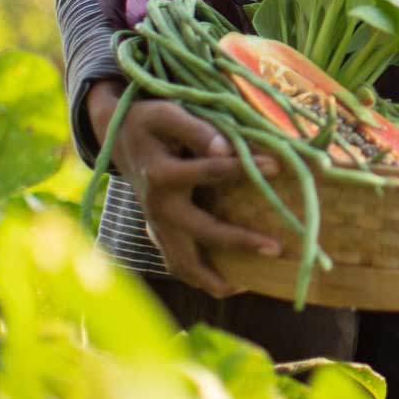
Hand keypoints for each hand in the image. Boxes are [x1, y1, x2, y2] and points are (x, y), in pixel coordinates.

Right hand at [85, 77, 282, 296]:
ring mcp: (157, 226)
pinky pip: (178, 266)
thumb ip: (197, 130)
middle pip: (202, 231)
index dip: (244, 168)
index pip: (210, 172)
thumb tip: (226, 149)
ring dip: (216, 278)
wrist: (120, 137)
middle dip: (240, 240)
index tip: (278, 165)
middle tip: (276, 247)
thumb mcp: (168, 114)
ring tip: (250, 284)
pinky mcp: (159, 234)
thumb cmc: (151, 122)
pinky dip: (201, 279)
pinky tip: (231, 283)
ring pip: (184, 264)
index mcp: (161, 174)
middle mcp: (158, 207)